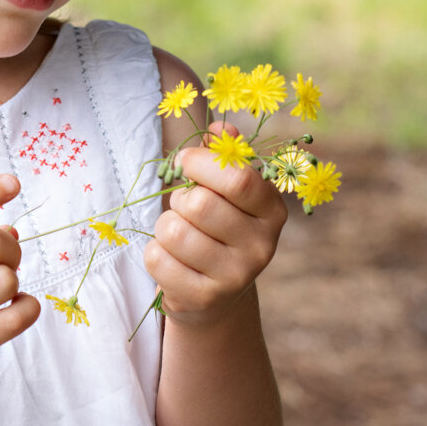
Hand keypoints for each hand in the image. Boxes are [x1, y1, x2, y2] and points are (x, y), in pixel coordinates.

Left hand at [144, 122, 287, 329]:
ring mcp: (235, 278)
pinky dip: (155, 253)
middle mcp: (262, 247)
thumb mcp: (227, 191)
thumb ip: (225, 155)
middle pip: (199, 204)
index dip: (200, 162)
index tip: (184, 162)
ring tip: (180, 235)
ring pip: (173, 231)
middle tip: (185, 208)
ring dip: (165, 226)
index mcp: (272, 211)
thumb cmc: (217, 227)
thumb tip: (221, 126)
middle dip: (180, 199)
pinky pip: (158, 259)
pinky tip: (173, 260)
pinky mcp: (204, 299)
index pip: (237, 178)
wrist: (215, 294)